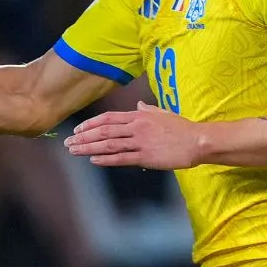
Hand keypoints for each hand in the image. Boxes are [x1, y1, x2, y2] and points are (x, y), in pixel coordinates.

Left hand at [63, 101, 201, 168]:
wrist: (197, 140)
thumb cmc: (182, 128)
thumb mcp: (163, 114)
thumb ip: (148, 110)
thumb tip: (138, 105)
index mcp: (139, 116)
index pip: (108, 118)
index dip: (90, 124)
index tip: (78, 129)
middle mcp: (136, 127)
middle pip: (104, 130)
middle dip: (83, 137)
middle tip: (68, 142)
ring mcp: (140, 142)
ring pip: (108, 144)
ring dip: (89, 147)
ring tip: (74, 151)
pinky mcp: (146, 156)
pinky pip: (121, 158)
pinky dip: (106, 159)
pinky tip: (93, 160)